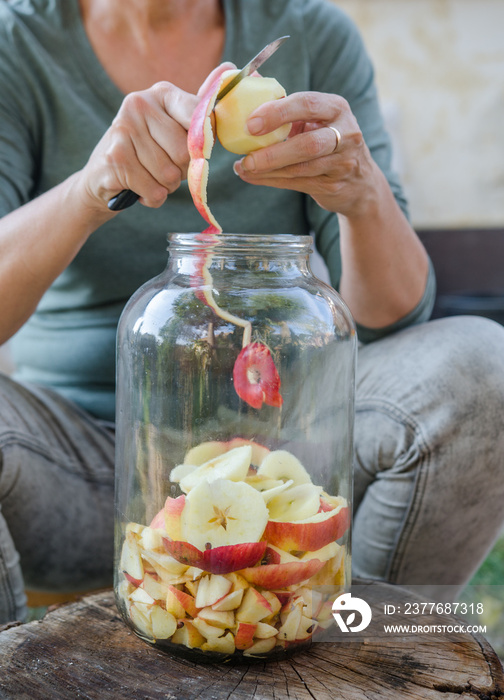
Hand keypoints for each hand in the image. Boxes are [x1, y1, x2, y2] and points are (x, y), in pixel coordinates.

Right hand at [78, 64, 234, 212]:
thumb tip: (230, 68)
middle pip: (185, 152)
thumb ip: (199, 109)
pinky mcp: (114, 159)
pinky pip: (154, 190)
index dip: (202, 143)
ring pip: (170, 175)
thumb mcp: (173, 129)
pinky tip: (138, 187)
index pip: (199, 116)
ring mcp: (123, 129)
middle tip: (163, 167)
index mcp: (161, 94)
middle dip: (181, 171)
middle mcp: (139, 104)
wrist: (101, 177)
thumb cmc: (147, 153)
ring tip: (149, 176)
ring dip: (166, 187)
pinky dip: (152, 198)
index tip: (194, 150)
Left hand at [233, 91, 379, 218]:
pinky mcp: (334, 186)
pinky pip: (298, 183)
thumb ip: (286, 105)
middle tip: (246, 157)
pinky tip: (252, 177)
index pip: (307, 104)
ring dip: (268, 170)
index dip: (277, 113)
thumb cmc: (326, 140)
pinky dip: (271, 181)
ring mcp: (342, 162)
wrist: (359, 182)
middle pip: (309, 144)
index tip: (250, 124)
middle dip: (274, 152)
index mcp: (336, 108)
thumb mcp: (315, 118)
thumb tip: (249, 79)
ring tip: (242, 168)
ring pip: (301, 168)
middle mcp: (345, 133)